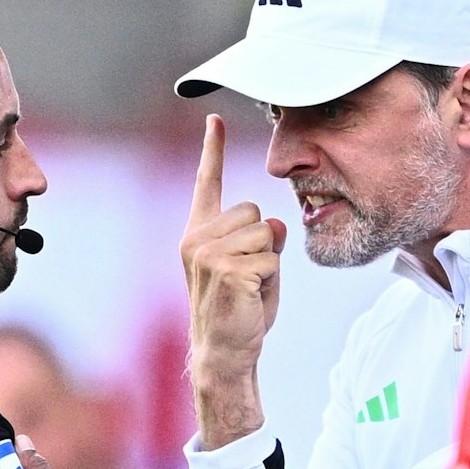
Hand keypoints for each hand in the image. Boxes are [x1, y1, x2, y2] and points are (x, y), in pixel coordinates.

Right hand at [181, 115, 286, 377]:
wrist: (224, 350)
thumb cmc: (241, 309)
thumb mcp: (256, 265)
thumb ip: (263, 238)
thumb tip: (274, 223)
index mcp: (199, 232)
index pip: (209, 183)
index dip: (212, 149)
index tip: (213, 118)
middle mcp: (195, 238)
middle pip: (253, 211)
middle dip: (262, 242)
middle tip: (247, 275)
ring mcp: (206, 253)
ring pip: (264, 234)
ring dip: (268, 262)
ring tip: (248, 288)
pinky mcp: (224, 269)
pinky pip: (268, 259)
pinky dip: (269, 280)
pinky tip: (249, 298)